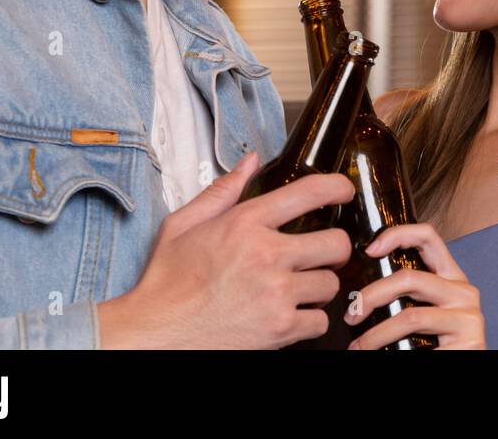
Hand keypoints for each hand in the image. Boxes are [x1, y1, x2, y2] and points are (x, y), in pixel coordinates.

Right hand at [97, 151, 354, 348]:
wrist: (154, 335)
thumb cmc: (167, 284)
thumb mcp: (183, 225)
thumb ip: (222, 191)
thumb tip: (251, 163)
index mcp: (245, 223)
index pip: (309, 192)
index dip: (336, 187)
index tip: (343, 191)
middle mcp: (266, 255)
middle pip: (336, 243)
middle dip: (333, 248)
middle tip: (321, 254)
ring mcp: (276, 293)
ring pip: (331, 283)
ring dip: (318, 286)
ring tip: (296, 288)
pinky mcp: (280, 328)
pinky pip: (321, 320)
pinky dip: (310, 320)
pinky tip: (289, 313)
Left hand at [343, 222, 485, 349]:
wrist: (464, 375)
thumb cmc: (437, 344)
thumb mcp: (425, 312)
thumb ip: (406, 297)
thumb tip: (360, 294)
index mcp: (451, 277)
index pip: (428, 237)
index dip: (397, 234)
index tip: (369, 250)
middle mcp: (464, 291)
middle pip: (409, 277)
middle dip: (371, 296)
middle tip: (351, 315)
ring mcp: (469, 316)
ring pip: (411, 316)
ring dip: (375, 335)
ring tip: (358, 348)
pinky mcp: (469, 341)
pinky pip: (419, 346)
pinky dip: (391, 353)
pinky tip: (380, 358)